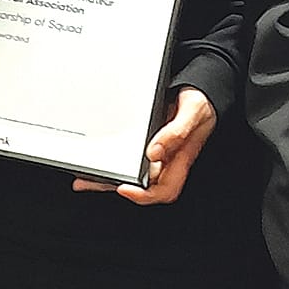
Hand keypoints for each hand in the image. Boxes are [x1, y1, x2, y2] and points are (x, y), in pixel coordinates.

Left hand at [73, 87, 216, 205]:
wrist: (204, 93)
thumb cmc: (202, 104)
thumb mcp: (193, 111)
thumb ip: (176, 132)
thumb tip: (154, 152)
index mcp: (181, 159)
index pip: (165, 189)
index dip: (144, 195)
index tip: (125, 188)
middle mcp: (168, 161)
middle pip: (141, 186)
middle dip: (114, 186)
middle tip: (90, 181)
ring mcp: (158, 155)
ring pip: (132, 173)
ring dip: (108, 177)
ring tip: (84, 176)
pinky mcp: (149, 144)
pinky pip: (130, 158)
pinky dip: (112, 161)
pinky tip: (97, 159)